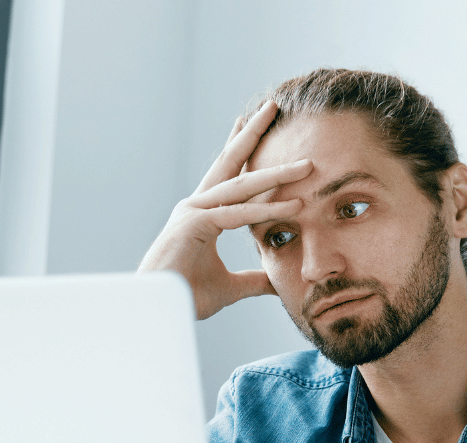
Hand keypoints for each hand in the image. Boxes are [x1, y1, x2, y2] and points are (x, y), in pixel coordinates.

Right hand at [137, 101, 311, 319]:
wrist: (159, 313)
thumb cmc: (187, 297)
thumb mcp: (231, 287)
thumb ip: (254, 280)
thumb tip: (277, 282)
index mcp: (203, 213)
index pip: (230, 176)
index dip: (243, 150)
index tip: (252, 124)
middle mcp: (197, 205)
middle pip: (232, 163)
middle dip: (254, 133)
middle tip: (274, 105)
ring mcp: (194, 213)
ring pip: (242, 186)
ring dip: (277, 173)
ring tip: (307, 164)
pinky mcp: (194, 226)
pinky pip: (238, 215)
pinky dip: (268, 211)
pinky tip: (295, 205)